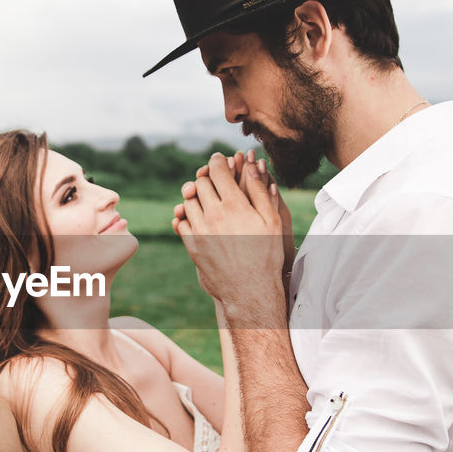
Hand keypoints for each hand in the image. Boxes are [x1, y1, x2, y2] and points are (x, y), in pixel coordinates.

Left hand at [170, 152, 285, 313]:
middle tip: (213, 180)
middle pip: (201, 183)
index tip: (219, 160)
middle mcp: (214, 214)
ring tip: (206, 200)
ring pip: (188, 201)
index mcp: (235, 205)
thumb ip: (260, 190)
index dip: (217, 160)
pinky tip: (197, 218)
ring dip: (195, 197)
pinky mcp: (192, 245)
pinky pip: (180, 222)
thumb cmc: (267, 255)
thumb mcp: (272, 221)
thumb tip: (252, 164)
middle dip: (207, 178)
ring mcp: (200, 230)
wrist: (250, 290)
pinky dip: (185, 216)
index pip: (217, 170)